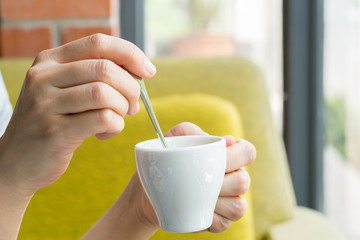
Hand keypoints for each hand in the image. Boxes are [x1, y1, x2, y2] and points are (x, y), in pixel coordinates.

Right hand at [0, 34, 155, 197]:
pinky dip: (114, 126)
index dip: (130, 54)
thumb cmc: (51, 122)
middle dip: (131, 88)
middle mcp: (44, 77)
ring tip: (117, 118)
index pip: (98, 43)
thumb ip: (93, 76)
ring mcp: (46, 104)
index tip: (148, 70)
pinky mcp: (55, 131)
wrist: (16, 161)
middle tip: (132, 106)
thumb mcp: (63, 90)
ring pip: (105, 94)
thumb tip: (138, 72)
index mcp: (49, 61)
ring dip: (122, 108)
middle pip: (106, 69)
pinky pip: (102, 119)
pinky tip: (104, 133)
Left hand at [136, 122, 255, 232]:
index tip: (217, 157)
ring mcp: (229, 201)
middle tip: (198, 178)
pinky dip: (207, 217)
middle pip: (244, 181)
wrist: (151, 188)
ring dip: (215, 201)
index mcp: (228, 155)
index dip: (238, 154)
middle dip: (220, 181)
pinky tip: (193, 209)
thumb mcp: (173, 138)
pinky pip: (224, 224)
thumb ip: (193, 131)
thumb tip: (226, 141)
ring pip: (238, 206)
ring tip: (193, 194)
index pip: (247, 151)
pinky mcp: (220, 220)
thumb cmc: (166, 160)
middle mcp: (234, 177)